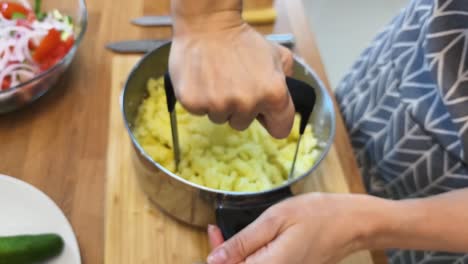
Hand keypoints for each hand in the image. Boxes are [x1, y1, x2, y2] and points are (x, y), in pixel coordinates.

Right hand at [169, 13, 294, 138]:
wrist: (208, 24)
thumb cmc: (243, 40)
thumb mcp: (277, 55)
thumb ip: (288, 79)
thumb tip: (285, 100)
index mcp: (274, 95)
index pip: (280, 129)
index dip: (271, 121)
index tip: (264, 115)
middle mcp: (247, 104)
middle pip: (243, 124)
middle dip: (239, 109)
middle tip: (234, 84)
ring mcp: (219, 105)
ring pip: (220, 118)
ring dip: (219, 104)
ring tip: (217, 79)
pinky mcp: (194, 103)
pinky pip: (200, 111)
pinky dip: (200, 99)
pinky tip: (203, 80)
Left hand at [206, 193, 380, 263]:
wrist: (351, 223)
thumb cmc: (317, 215)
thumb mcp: (275, 219)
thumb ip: (243, 242)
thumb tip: (213, 260)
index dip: (215, 253)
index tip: (212, 230)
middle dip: (223, 255)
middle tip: (217, 230)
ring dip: (235, 257)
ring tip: (229, 233)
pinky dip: (251, 257)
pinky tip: (250, 241)